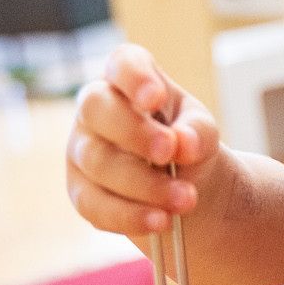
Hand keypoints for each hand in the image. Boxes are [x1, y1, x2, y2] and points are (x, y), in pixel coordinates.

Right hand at [66, 44, 222, 236]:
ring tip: (186, 199)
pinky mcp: (80, 191)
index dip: (133, 78)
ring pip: (98, 162)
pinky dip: (130, 215)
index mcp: (127, 80)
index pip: (121, 63)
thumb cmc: (188, 142)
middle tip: (170, 152)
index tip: (155, 98)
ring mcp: (82, 150)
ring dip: (144, 184)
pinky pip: (95, 204)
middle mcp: (96, 109)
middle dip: (134, 133)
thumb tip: (184, 144)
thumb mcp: (202, 130)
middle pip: (97, 109)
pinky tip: (160, 220)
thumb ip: (197, 131)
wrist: (184, 186)